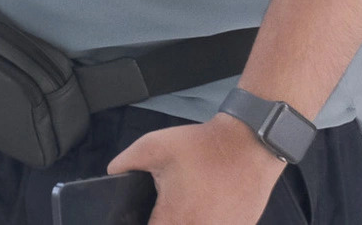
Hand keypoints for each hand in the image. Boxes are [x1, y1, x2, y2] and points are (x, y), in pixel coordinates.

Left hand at [108, 112, 287, 223]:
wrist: (249, 144)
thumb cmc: (201, 147)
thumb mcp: (152, 146)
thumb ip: (125, 164)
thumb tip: (112, 175)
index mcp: (174, 218)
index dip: (143, 224)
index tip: (145, 214)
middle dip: (166, 218)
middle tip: (167, 203)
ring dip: (188, 218)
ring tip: (190, 199)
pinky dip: (208, 218)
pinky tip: (207, 202)